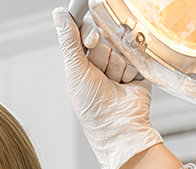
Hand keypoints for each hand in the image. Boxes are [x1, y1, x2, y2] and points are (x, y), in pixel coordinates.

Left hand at [53, 7, 161, 168]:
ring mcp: (119, 66)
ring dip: (116, 65)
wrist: (117, 126)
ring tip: (113, 83)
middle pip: (105, 38)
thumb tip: (59, 14)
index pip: (86, 32)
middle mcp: (100, 63)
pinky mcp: (136, 71)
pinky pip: (135, 56)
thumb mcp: (75, 70)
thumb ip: (69, 40)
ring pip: (120, 47)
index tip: (91, 42)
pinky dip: (129, 70)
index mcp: (82, 63)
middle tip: (101, 72)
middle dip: (103, 54)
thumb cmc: (91, 107)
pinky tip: (124, 84)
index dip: (90, 34)